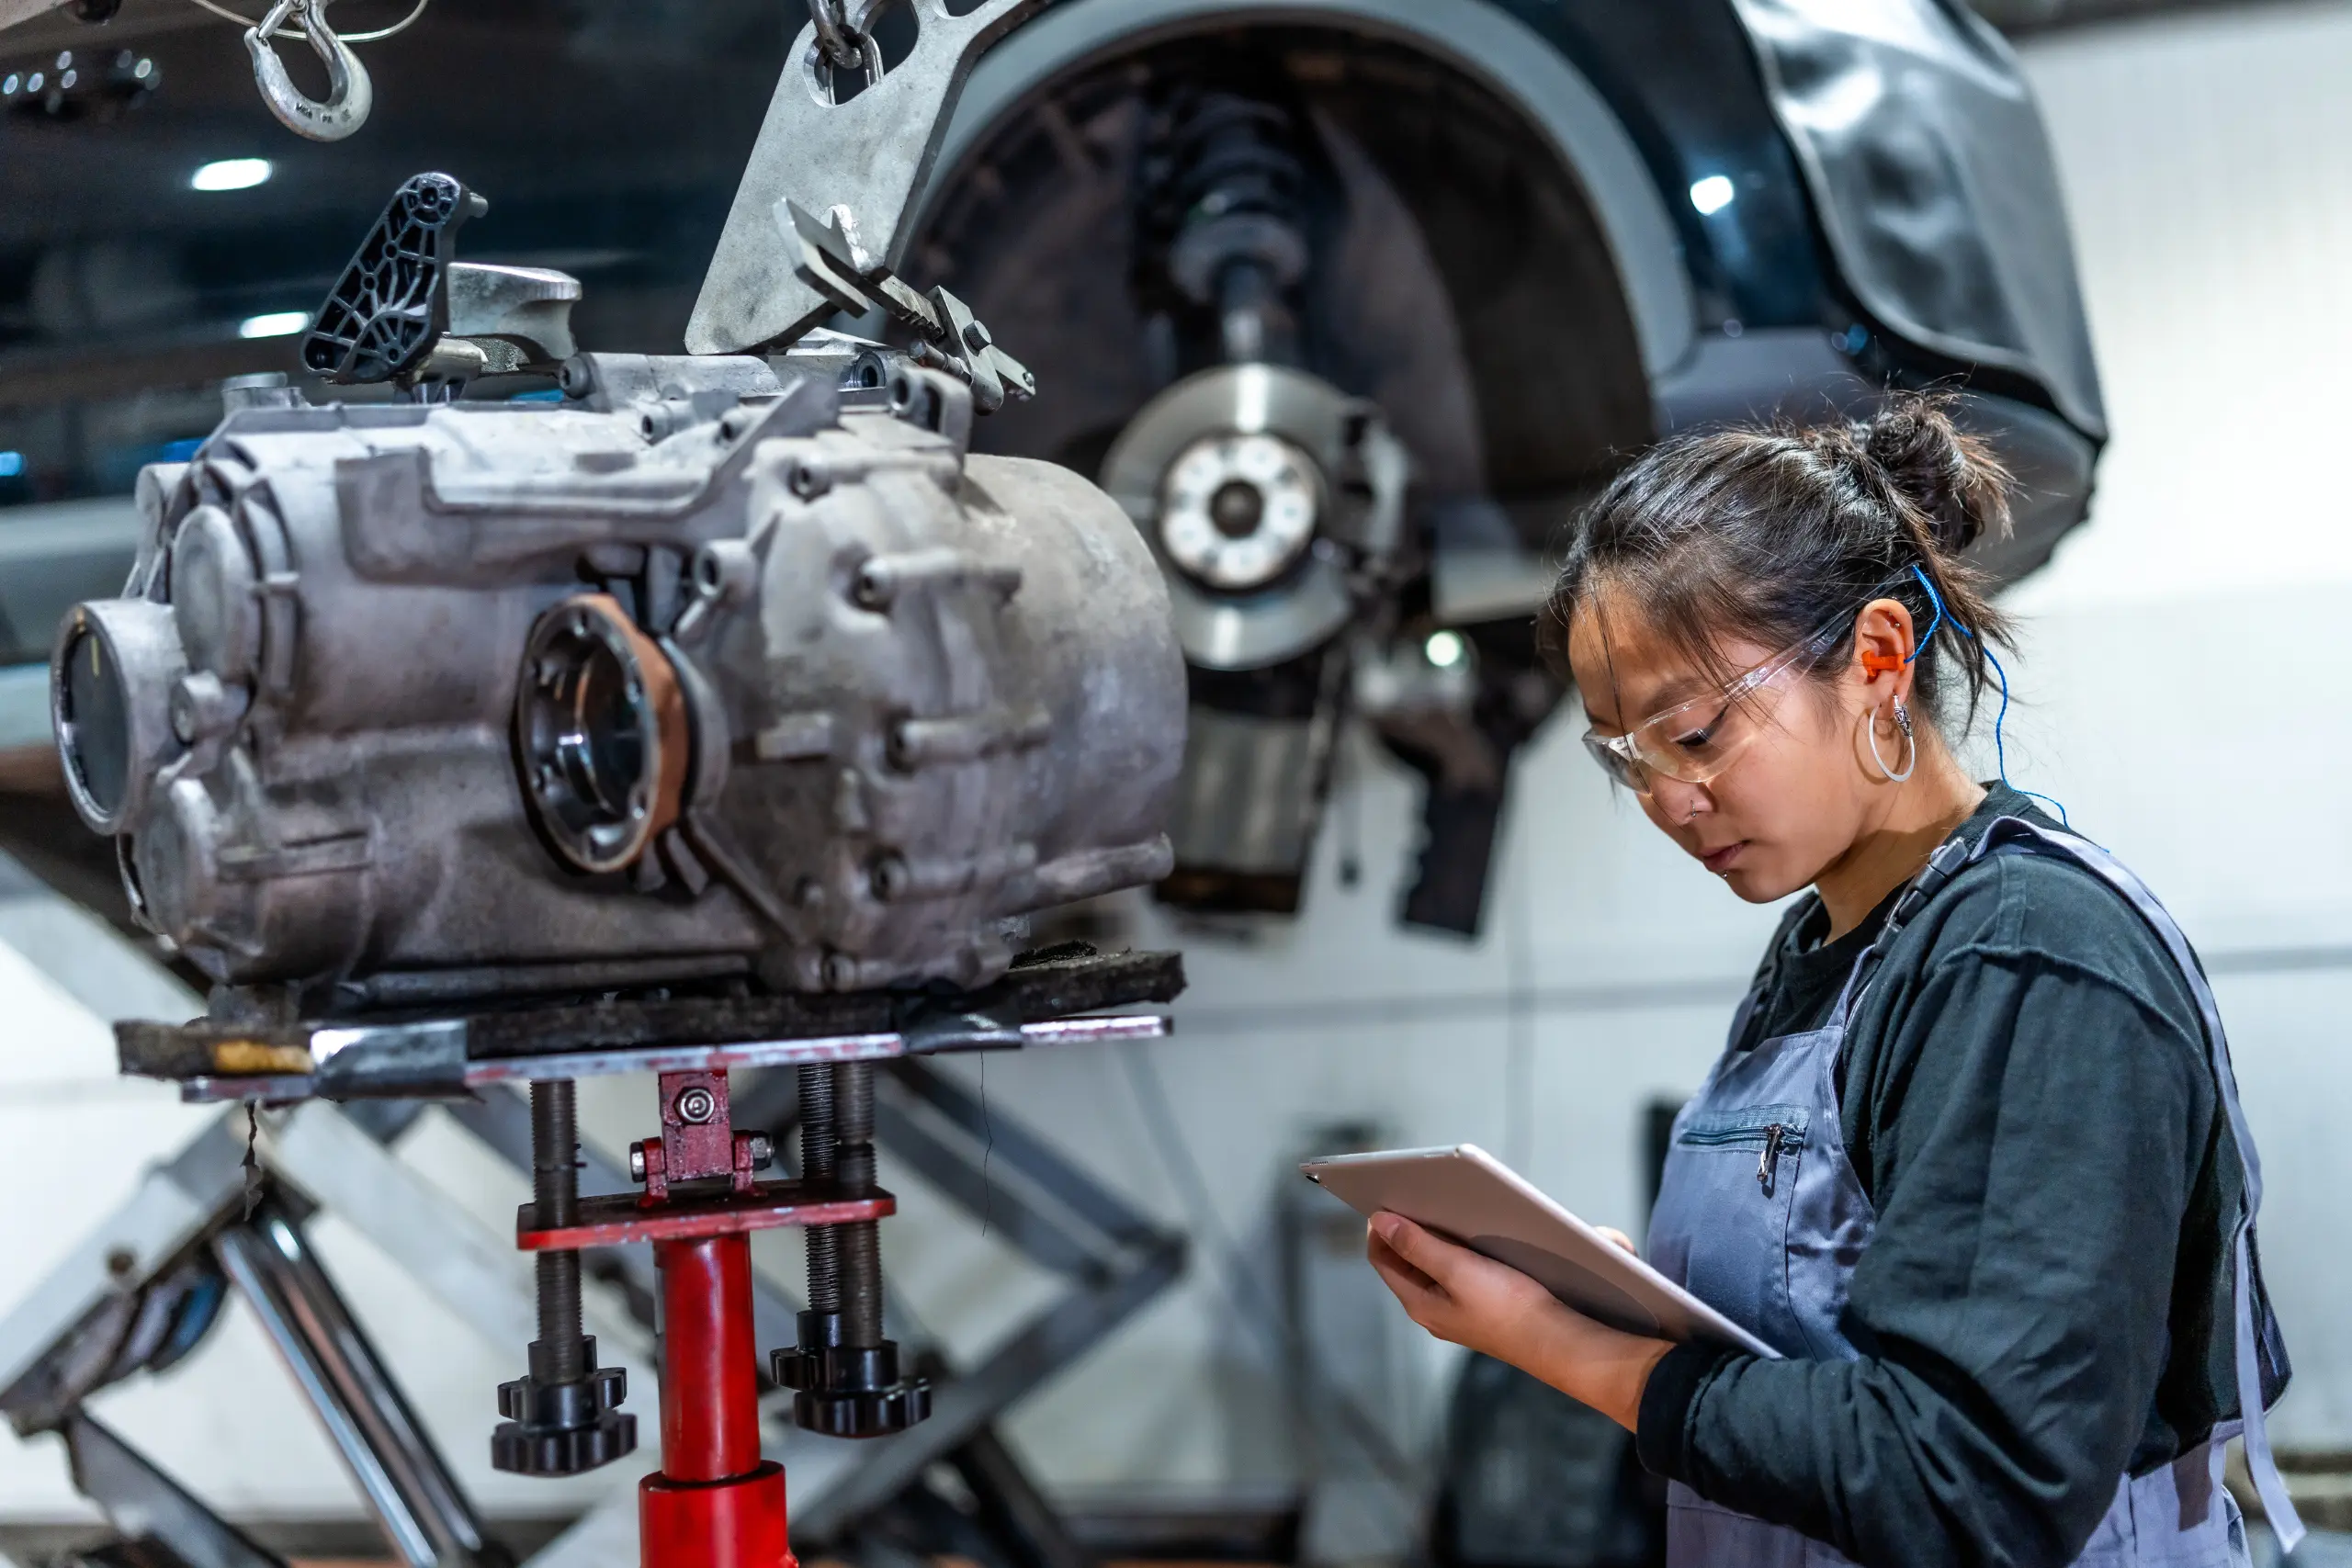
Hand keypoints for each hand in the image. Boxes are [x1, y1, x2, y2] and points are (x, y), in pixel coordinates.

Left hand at [1366, 1211, 1675, 1431]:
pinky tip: (1476, 1233)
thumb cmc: (1508, 1307)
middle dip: (1409, 1226)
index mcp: (1419, 1303)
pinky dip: (1461, 1249)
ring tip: (1447, 1208)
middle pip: (1406, 1259)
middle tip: (1420, 1194)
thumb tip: (1380, 1220)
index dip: (1381, 1225)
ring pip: (1434, 1264)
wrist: (1558, 1341)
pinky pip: (1459, 1271)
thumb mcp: (1456, 1270)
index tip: (1389, 1195)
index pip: (1382, 1256)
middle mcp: (1434, 1308)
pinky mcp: (1483, 1306)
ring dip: (1437, 1236)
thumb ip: (1416, 1245)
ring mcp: (1458, 1309)